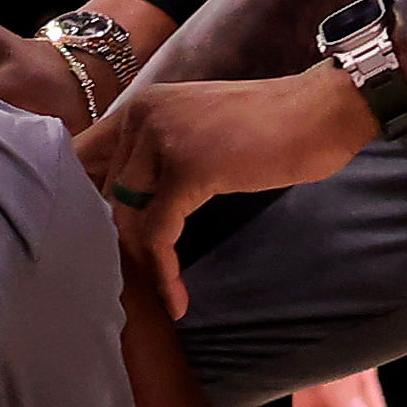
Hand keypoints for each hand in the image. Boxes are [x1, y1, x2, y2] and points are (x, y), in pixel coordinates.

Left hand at [81, 63, 371, 312]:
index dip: (83, 206)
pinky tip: (178, 300)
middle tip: (137, 283)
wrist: (323, 111)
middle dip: (119, 244)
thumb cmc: (274, 128)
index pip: (84, 159)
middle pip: (106, 197)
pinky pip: (158, 235)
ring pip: (128, 219)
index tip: (95, 248)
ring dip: (143, 265)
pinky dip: (165, 273)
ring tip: (162, 295)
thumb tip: (124, 203)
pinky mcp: (188, 170)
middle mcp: (144, 116)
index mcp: (143, 106)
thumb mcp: (201, 131)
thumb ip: (160, 155)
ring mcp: (164, 140)